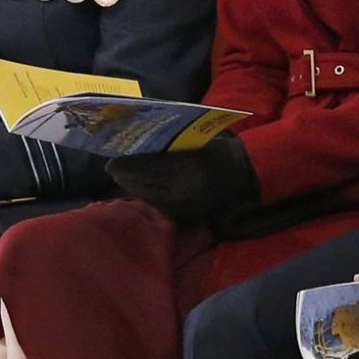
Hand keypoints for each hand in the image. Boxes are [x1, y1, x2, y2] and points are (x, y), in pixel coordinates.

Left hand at [108, 135, 257, 226]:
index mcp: (190, 166)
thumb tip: (140, 147)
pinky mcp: (188, 215)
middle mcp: (185, 188)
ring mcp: (186, 204)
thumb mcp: (197, 142)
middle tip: (112, 168)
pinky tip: (141, 190)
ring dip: (134, 188)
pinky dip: (148, 197)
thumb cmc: (222, 153)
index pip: (150, 166)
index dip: (128, 164)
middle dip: (126, 176)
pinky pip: (160, 206)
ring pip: (150, 197)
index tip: (111, 160)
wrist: (248, 178)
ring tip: (123, 178)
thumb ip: (170, 147)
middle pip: (145, 183)